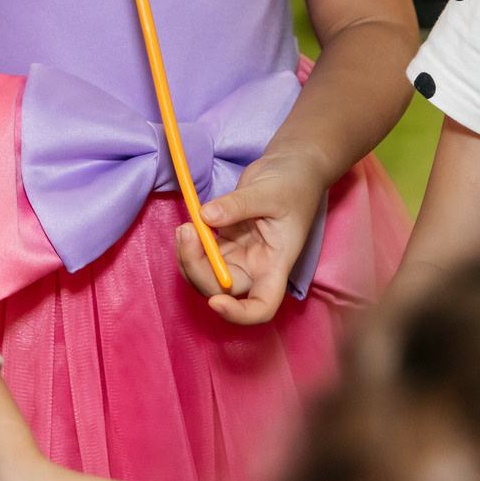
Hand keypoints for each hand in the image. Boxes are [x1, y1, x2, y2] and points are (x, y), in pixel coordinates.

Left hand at [178, 147, 328, 324]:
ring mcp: (239, 254)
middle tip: (186, 232)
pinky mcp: (226, 240)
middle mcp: (256, 266)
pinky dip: (189, 245)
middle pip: (221, 289)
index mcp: (275, 265)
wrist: (292, 166)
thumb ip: (238, 205)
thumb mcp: (269, 192)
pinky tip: (188, 225)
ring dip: (188, 257)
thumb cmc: (294, 183)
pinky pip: (201, 253)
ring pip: (206, 274)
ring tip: (185, 227)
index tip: (216, 302)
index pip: (262, 306)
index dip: (239, 314)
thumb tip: (204, 216)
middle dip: (198, 269)